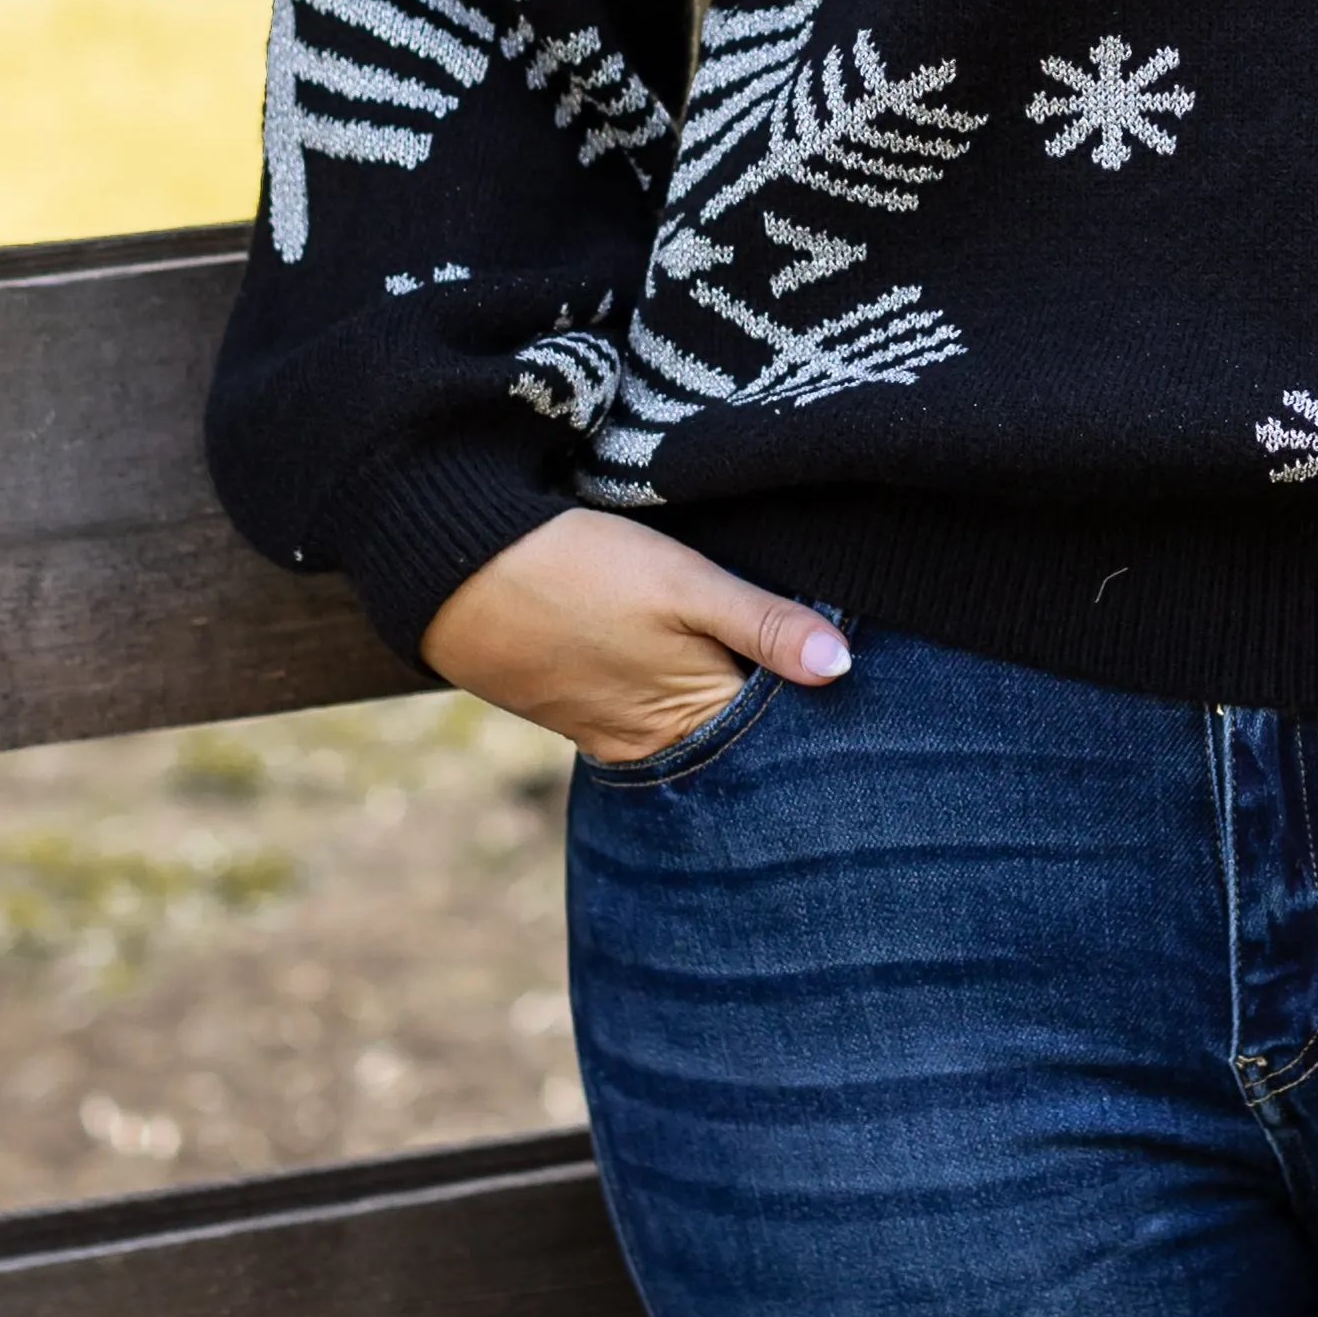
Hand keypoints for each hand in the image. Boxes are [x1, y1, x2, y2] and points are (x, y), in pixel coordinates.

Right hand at [422, 507, 849, 768]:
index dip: (820, 708)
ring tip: (771, 665)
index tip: (865, 679)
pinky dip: (679, 693)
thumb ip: (765, 625)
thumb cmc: (577, 570)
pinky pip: (649, 714)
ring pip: (694, 724)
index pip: (781, 736)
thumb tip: (845, 667)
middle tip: (828, 670)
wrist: (452, 571)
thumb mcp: (684, 585)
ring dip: (727, 699)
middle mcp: (651, 746)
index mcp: (689, 721)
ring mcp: (610, 732)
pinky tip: (695, 662)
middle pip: (737, 737)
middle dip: (779, 711)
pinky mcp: (580, 710)